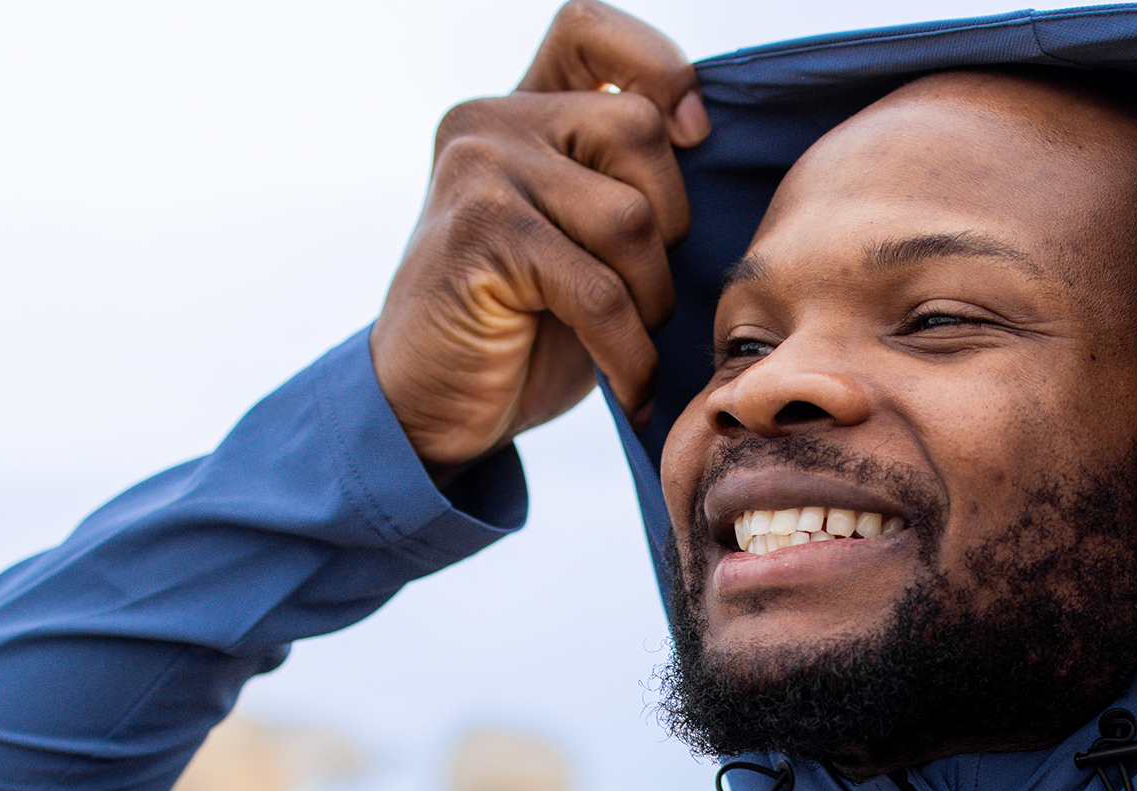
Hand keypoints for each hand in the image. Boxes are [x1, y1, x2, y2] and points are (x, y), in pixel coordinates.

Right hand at [372, 0, 709, 470]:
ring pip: (629, 215)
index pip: (591, 28)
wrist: (429, 407)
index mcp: (520, 109)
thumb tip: (707, 131)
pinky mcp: (479, 237)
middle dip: (670, 223)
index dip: (659, 68)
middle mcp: (491, 124)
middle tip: (644, 290)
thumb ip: (620, 173)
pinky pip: (599, 290)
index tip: (690, 138)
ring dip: (650, 297)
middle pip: (638, 127)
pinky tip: (628, 386)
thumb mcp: (579, 233)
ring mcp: (477, 173)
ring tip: (630, 340)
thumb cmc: (521, 327)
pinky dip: (629, 351)